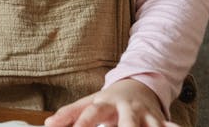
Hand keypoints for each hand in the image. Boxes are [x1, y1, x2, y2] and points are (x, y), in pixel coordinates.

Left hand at [44, 79, 178, 126]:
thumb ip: (69, 114)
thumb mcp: (88, 102)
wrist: (138, 85)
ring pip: (152, 126)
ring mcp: (145, 114)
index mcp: (105, 103)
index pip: (91, 114)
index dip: (82, 125)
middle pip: (127, 123)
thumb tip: (48, 125)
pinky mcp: (160, 120)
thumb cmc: (109, 100)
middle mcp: (127, 109)